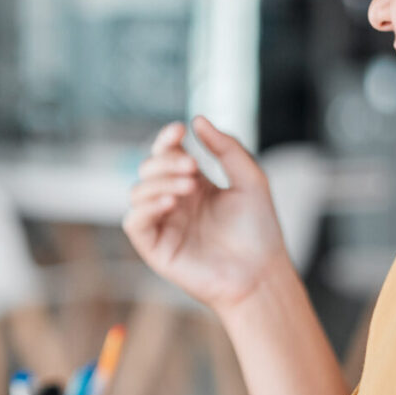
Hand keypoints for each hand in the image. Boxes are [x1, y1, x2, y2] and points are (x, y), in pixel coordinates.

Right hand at [122, 117, 288, 312]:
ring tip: (189, 186)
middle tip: (193, 168)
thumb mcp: (250, 179)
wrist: (260, 274)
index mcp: (194, 185)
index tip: (180, 130)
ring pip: (138, 191)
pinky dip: (146, 206)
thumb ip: (226, 147)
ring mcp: (163, 224)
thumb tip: (197, 119)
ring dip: (159, 182)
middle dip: (166, 162)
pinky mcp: (155, 248)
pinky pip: (134, 221)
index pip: (167, 154)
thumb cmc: (259, 231)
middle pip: (149, 169)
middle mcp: (174, 202)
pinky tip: (171, 202)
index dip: (167, 139)